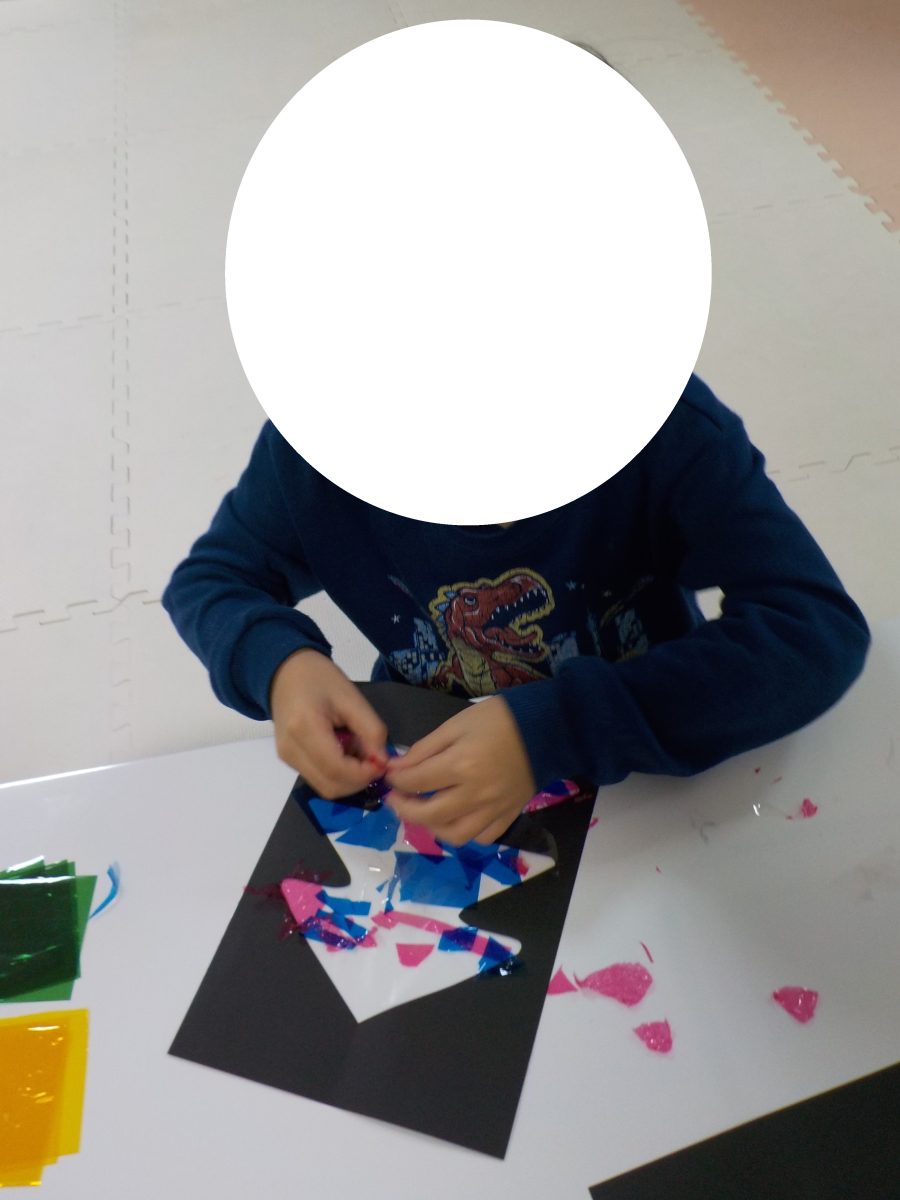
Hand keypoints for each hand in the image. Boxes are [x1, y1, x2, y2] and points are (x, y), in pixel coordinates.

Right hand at [270, 649, 387, 798]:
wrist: (285, 672)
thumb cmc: (320, 678)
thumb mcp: (352, 698)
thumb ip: (371, 730)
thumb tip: (382, 761)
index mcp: (304, 728)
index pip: (336, 769)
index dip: (364, 774)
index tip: (382, 762)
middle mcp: (290, 750)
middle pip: (330, 786)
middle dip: (358, 780)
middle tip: (373, 759)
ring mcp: (286, 758)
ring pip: (325, 787)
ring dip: (349, 779)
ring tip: (358, 753)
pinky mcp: (288, 760)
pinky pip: (318, 778)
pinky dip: (338, 774)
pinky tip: (345, 753)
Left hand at [384, 697, 535, 845]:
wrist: (546, 727)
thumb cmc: (498, 719)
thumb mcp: (456, 724)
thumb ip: (425, 748)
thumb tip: (397, 768)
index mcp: (461, 765)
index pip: (416, 782)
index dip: (396, 781)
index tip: (390, 776)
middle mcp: (476, 794)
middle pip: (429, 815)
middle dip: (404, 809)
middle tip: (396, 799)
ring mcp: (494, 809)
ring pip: (455, 835)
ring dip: (432, 828)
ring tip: (423, 813)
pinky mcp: (509, 815)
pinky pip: (482, 838)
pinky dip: (465, 833)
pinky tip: (456, 819)